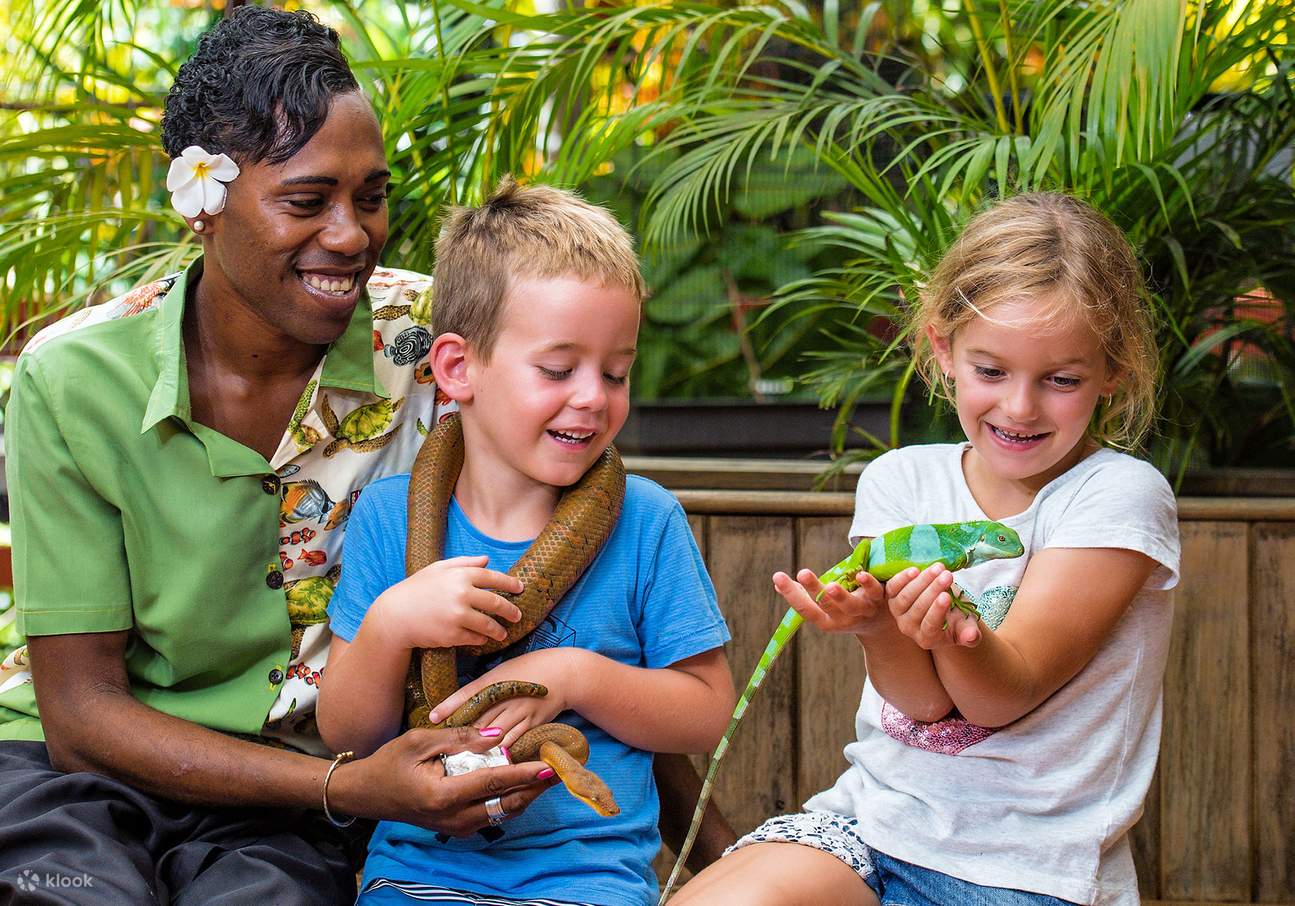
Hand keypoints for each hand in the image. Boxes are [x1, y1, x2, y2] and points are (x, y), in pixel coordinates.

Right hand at [330, 725, 558, 834]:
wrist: (367, 793)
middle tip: (560, 768)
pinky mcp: (457, 828)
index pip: (494, 783)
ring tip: (547, 774)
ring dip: (526, 795)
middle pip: (506, 804)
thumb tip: (498, 734)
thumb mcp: (421, 740)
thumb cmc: (390, 762)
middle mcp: (453, 817)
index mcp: (443, 794)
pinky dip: (510, 800)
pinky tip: (522, 783)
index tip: (550, 764)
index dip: (525, 772)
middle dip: (535, 787)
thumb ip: (461, 738)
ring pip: (502, 813)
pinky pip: (492, 816)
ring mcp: (456, 827)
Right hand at [373, 555, 523, 649]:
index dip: (510, 583)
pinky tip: (483, 639)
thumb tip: (486, 559)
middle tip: (517, 615)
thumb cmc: (416, 589)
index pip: (493, 578)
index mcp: (460, 575)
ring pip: (489, 624)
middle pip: (497, 603)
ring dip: (499, 630)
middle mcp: (462, 594)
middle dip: (511, 611)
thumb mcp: (438, 569)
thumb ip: (463, 562)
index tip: (520, 588)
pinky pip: (475, 638)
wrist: (395, 615)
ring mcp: (458, 615)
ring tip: (503, 633)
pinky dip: (481, 639)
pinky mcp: (452, 634)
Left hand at [429, 648, 582, 749]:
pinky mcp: (532, 724)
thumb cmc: (530, 669)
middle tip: (439, 747)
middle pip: (478, 717)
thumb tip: (458, 705)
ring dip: (476, 746)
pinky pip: (513, 741)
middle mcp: (506, 696)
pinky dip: (499, 752)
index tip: (431, 718)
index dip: (449, 705)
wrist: (565, 673)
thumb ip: (482, 688)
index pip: (468, 693)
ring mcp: (520, 711)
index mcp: (497, 680)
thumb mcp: (503, 671)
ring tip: (458, 760)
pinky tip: (488, 763)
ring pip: (493, 732)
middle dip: (459, 732)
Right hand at [772, 567, 888, 636]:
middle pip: (826, 605)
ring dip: (839, 596)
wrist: (881, 624)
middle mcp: (842, 619)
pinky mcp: (879, 600)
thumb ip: (804, 595)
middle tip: (802, 573)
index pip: (805, 609)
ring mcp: (861, 611)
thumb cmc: (845, 609)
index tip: (778, 576)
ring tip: (830, 586)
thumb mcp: (825, 607)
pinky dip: (868, 584)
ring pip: (850, 605)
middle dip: (813, 589)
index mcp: (826, 620)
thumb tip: (776, 583)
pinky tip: (860, 574)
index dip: (791, 594)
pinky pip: (874, 592)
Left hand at [886, 563, 981, 648]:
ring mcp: (898, 613)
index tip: (947, 596)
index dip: (937, 611)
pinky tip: (916, 570)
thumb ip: (970, 633)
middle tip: (947, 575)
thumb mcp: (966, 626)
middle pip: (918, 608)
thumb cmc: (956, 619)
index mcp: (928, 639)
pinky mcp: (891, 598)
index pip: (930, 626)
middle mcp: (909, 628)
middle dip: (933, 590)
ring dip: (922, 581)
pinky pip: (892, 588)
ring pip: (905, 597)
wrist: (943, 609)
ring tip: (938, 568)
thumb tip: (972, 636)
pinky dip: (902, 578)